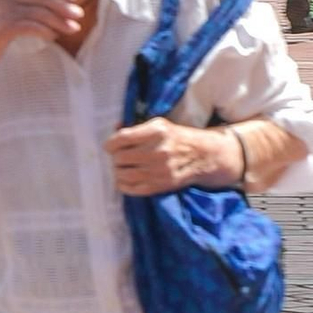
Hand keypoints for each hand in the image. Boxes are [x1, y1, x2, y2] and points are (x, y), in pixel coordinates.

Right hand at [0, 0, 83, 72]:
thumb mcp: (9, 11)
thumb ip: (28, 2)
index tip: (74, 0)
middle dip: (64, 6)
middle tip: (79, 15)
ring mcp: (3, 9)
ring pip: (40, 12)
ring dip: (59, 21)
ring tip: (73, 29)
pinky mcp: (4, 26)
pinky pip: (32, 26)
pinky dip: (46, 31)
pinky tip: (53, 37)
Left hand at [104, 117, 236, 195]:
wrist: (202, 156)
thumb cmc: (175, 138)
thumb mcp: (159, 125)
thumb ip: (135, 128)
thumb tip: (114, 128)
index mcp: (157, 131)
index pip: (121, 139)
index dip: (110, 144)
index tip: (110, 146)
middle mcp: (158, 151)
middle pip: (119, 158)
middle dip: (116, 157)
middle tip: (120, 157)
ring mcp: (159, 170)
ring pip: (122, 174)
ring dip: (118, 171)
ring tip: (123, 167)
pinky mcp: (160, 186)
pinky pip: (130, 188)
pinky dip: (123, 184)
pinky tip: (127, 178)